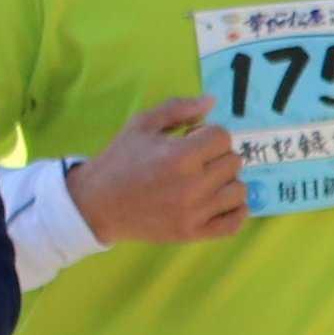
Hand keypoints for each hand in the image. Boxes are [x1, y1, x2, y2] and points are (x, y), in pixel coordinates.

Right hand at [69, 95, 248, 247]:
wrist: (95, 204)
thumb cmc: (118, 161)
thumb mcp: (140, 125)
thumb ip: (177, 108)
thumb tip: (212, 101)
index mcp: (179, 155)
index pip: (222, 136)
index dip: (207, 134)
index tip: (189, 140)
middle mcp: (192, 185)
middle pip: (234, 161)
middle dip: (216, 156)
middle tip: (193, 161)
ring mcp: (195, 212)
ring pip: (238, 190)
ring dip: (225, 182)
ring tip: (203, 182)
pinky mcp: (194, 233)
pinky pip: (235, 222)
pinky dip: (235, 210)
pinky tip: (218, 201)